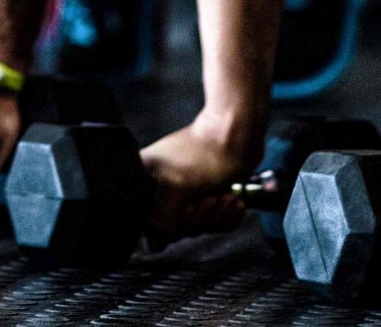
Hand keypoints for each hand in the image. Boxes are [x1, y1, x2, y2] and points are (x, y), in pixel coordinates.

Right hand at [138, 124, 252, 247]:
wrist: (238, 137)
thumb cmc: (206, 152)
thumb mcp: (175, 187)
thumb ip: (158, 220)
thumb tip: (154, 244)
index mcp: (142, 184)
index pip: (150, 228)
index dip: (173, 223)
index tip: (187, 207)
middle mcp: (159, 191)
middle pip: (178, 230)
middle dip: (200, 217)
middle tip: (208, 198)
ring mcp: (183, 196)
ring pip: (199, 228)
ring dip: (216, 215)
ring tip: (222, 195)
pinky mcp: (205, 199)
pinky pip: (215, 224)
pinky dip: (226, 214)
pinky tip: (230, 197)